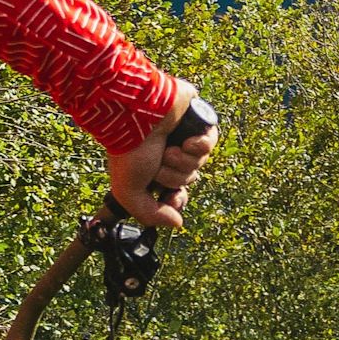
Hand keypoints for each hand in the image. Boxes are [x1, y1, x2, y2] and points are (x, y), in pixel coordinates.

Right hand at [106, 81, 217, 229]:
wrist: (134, 116)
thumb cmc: (128, 151)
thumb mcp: (129, 194)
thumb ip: (151, 215)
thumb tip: (178, 223)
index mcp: (155, 168)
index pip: (178, 193)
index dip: (178, 200)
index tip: (171, 198)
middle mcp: (171, 153)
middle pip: (189, 179)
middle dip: (175, 176)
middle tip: (159, 163)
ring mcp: (185, 136)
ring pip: (200, 162)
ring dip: (184, 160)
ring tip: (168, 149)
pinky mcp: (198, 121)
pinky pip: (211, 142)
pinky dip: (199, 144)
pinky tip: (185, 139)